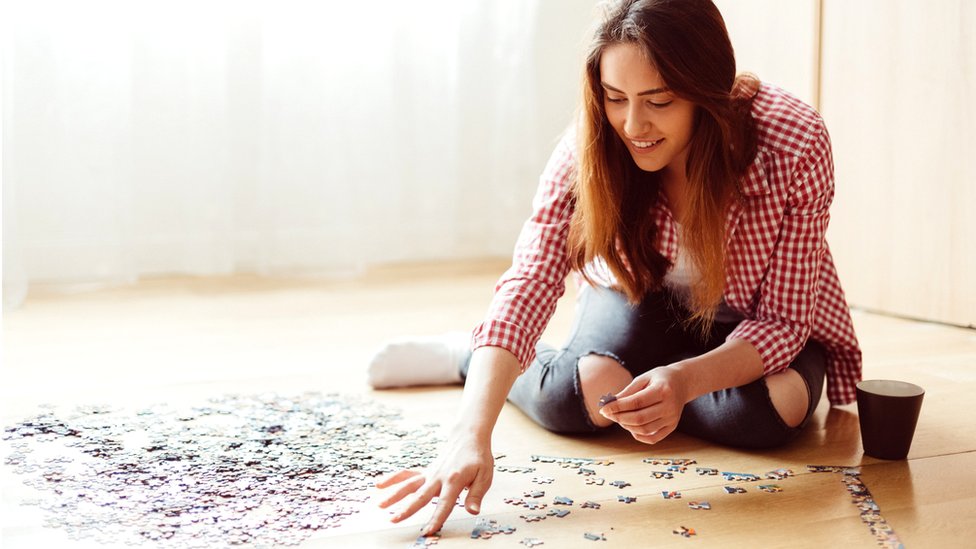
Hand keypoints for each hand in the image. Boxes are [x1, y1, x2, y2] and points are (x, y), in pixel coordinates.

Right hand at [375, 432, 492, 535]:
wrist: (468, 437)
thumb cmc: (478, 457)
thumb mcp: (484, 476)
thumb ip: (476, 495)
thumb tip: (473, 511)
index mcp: (454, 480)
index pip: (444, 504)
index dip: (436, 518)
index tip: (428, 531)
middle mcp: (438, 477)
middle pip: (420, 496)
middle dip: (407, 509)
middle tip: (394, 520)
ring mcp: (430, 473)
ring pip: (409, 485)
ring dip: (394, 495)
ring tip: (380, 505)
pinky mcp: (426, 471)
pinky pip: (407, 475)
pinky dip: (393, 478)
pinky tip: (380, 484)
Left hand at [599, 365, 686, 443]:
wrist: (682, 383)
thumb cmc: (659, 378)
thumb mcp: (643, 378)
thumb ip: (627, 392)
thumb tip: (610, 404)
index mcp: (663, 390)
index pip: (636, 402)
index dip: (618, 407)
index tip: (603, 408)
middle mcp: (670, 406)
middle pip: (640, 418)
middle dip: (619, 417)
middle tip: (607, 414)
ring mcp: (672, 419)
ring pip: (645, 430)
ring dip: (626, 426)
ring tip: (618, 418)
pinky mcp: (672, 427)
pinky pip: (652, 438)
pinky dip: (638, 435)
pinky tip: (630, 426)